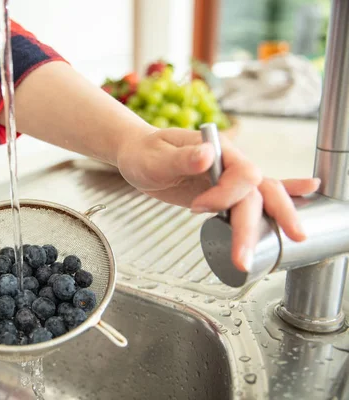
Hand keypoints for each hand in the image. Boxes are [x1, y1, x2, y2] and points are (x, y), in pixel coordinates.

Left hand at [116, 128, 319, 271]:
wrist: (140, 155)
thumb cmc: (145, 153)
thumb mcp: (156, 158)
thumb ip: (181, 159)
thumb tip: (207, 155)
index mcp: (218, 150)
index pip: (242, 175)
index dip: (225, 196)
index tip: (196, 207)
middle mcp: (231, 163)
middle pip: (256, 194)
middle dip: (253, 226)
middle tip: (244, 257)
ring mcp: (231, 178)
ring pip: (262, 199)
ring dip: (271, 224)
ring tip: (284, 245)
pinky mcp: (226, 192)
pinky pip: (257, 195)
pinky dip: (284, 195)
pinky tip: (307, 194)